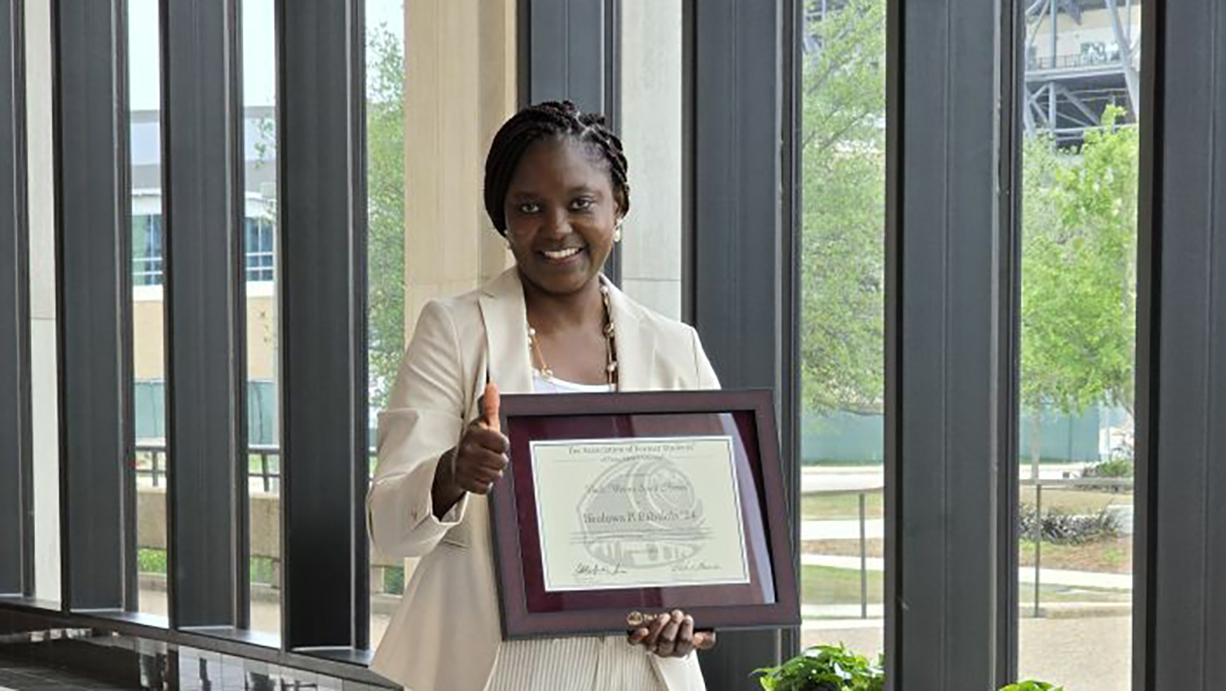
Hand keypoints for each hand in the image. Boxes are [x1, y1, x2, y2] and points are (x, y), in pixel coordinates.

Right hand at [433, 383, 507, 515]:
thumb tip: (492, 386)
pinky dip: (485, 483)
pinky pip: (486, 487)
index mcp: (474, 434)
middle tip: (490, 456)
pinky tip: (479, 475)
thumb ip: (490, 406)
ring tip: (484, 465)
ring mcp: (464, 467)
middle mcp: (467, 450)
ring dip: (493, 472)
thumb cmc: (476, 441)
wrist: (455, 461)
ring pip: (495, 475)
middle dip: (499, 460)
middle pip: (500, 462)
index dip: (503, 445)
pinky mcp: (463, 482)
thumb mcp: (484, 423)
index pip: (503, 444)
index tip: (495, 444)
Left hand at [628, 610, 715, 657]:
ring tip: (665, 616)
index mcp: (681, 649)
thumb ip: (707, 638)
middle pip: (668, 641)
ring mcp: (652, 644)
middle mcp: (666, 649)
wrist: (674, 626)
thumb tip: (699, 638)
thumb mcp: (704, 633)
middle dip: (673, 625)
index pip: (684, 643)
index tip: (688, 618)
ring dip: (659, 626)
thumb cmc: (688, 629)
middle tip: (677, 613)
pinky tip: (644, 630)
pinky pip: (635, 641)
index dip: (686, 630)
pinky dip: (638, 636)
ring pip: (652, 640)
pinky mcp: (640, 639)